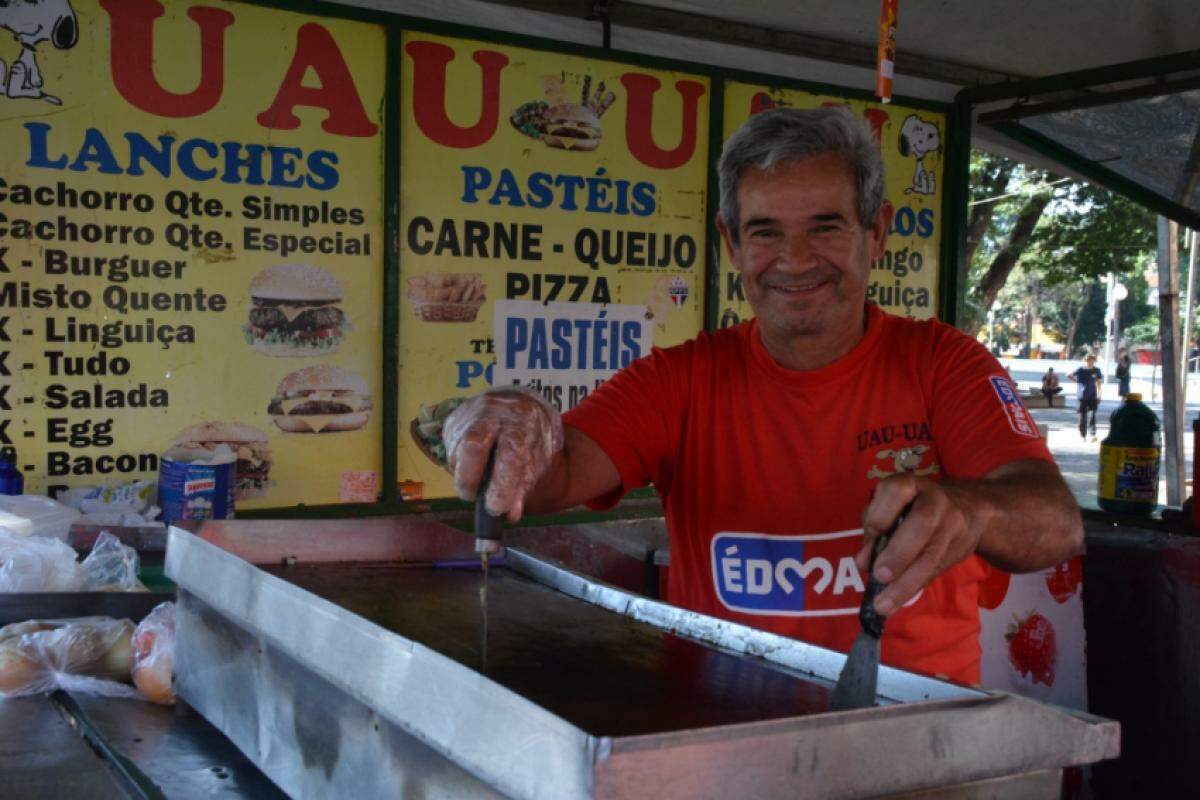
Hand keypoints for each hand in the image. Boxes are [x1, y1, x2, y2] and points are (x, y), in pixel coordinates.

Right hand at [442, 388, 563, 521]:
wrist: (519, 402)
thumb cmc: (530, 438)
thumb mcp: (537, 460)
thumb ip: (523, 486)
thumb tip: (510, 514)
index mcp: (523, 421)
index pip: (510, 453)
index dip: (502, 484)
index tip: (495, 508)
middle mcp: (495, 411)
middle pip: (473, 444)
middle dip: (469, 478)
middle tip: (471, 497)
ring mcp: (470, 412)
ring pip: (457, 449)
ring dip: (463, 473)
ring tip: (477, 479)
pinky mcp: (453, 418)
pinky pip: (449, 447)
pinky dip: (459, 464)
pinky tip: (471, 464)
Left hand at [857, 473, 981, 615]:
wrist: (969, 508)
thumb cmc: (914, 505)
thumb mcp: (892, 505)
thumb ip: (875, 528)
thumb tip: (862, 562)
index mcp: (911, 484)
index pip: (895, 491)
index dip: (881, 515)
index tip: (872, 537)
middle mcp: (935, 501)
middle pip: (922, 525)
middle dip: (899, 553)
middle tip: (880, 576)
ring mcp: (953, 525)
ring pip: (931, 556)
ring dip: (905, 584)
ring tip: (883, 605)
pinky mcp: (960, 549)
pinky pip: (935, 571)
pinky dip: (913, 589)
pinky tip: (896, 603)